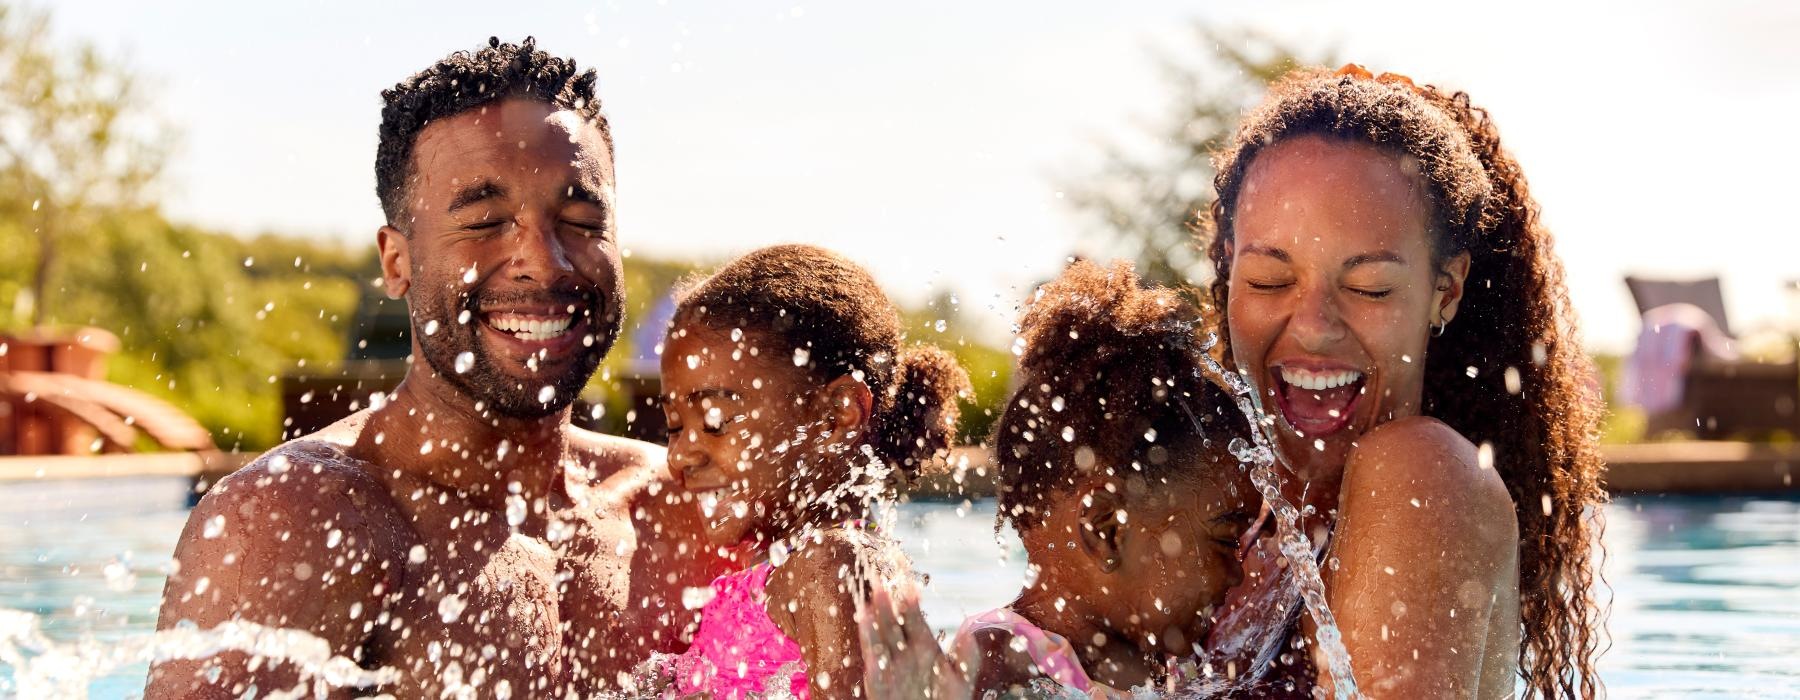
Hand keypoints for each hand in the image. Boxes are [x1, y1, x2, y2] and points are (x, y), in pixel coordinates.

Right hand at [856, 579, 970, 699]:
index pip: (914, 617)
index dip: (911, 600)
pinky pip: (874, 669)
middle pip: (892, 623)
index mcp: (923, 645)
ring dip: (873, 625)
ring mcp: (889, 667)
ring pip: (878, 641)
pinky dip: (871, 657)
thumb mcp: (961, 679)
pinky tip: (868, 646)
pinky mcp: (879, 685)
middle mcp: (903, 652)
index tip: (910, 584)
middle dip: (886, 605)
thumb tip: (970, 634)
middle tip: (882, 584)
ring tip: (868, 605)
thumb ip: (966, 658)